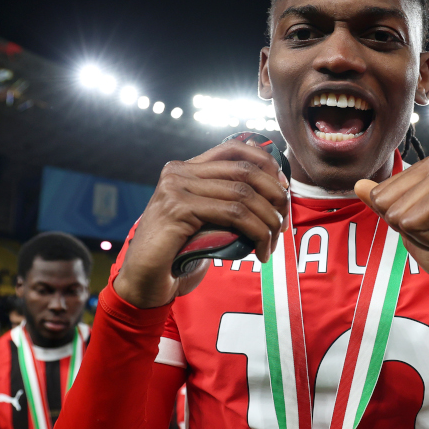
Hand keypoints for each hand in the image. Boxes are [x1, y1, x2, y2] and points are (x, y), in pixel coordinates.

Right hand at [114, 140, 288, 308]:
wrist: (144, 280)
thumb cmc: (178, 254)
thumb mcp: (206, 220)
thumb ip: (225, 201)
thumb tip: (273, 190)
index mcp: (184, 169)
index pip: (233, 147)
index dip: (266, 163)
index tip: (283, 188)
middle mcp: (177, 172)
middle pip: (244, 171)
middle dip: (274, 196)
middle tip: (284, 223)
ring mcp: (175, 188)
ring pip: (242, 194)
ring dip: (268, 221)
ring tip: (272, 243)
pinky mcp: (178, 209)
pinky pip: (233, 214)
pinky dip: (256, 233)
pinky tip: (260, 251)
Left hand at [355, 150, 428, 293]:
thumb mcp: (412, 227)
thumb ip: (387, 204)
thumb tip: (358, 184)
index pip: (379, 193)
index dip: (400, 220)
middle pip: (382, 200)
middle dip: (406, 226)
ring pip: (395, 211)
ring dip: (419, 233)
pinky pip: (411, 220)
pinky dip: (428, 237)